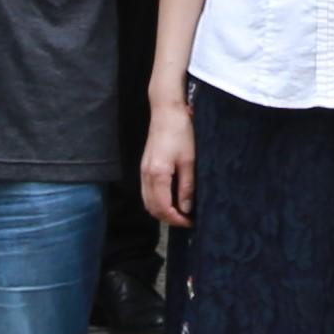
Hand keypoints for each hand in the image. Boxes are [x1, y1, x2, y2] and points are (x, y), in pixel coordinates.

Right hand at [138, 95, 197, 229]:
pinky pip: (147, 192)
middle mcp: (146, 175)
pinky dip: (157, 200)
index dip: (177, 219)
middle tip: (186, 220)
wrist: (166, 111)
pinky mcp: (145, 166)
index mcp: (157, 174)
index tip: (190, 222)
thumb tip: (186, 209)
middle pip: (152, 208)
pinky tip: (170, 198)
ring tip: (180, 211)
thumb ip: (187, 187)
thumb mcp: (189, 161)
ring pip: (147, 201)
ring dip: (162, 211)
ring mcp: (143, 171)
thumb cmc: (180, 132)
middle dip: (169, 218)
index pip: (163, 207)